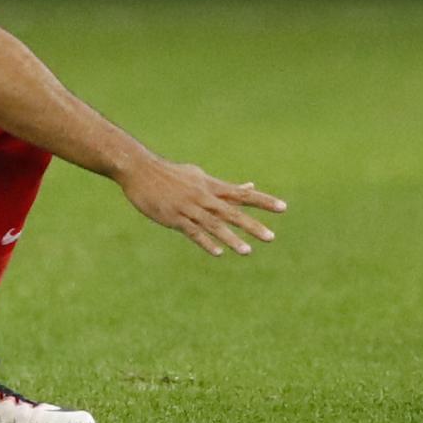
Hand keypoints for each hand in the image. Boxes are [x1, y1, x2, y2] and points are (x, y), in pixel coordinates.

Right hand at [117, 158, 285, 256]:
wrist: (139, 169)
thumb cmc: (170, 174)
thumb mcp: (199, 176)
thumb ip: (225, 186)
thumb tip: (249, 186)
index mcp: (211, 187)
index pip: (242, 194)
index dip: (263, 201)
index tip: (283, 208)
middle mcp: (203, 197)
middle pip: (232, 212)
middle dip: (252, 225)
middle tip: (271, 237)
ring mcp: (188, 208)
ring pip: (214, 225)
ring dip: (231, 238)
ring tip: (247, 252)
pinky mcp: (174, 217)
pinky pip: (193, 232)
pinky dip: (206, 242)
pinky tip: (218, 252)